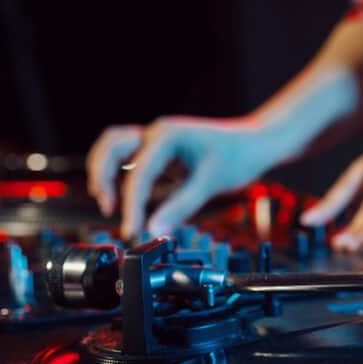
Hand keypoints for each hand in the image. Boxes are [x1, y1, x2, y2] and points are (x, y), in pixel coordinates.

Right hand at [87, 116, 274, 237]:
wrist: (259, 142)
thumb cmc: (240, 156)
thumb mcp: (211, 183)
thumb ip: (181, 207)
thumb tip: (154, 231)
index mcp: (167, 135)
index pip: (138, 174)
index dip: (132, 206)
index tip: (132, 231)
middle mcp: (157, 132)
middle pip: (111, 146)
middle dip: (103, 177)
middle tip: (109, 208)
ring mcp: (158, 138)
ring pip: (115, 148)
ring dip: (106, 172)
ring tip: (109, 202)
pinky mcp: (163, 150)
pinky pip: (131, 157)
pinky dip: (122, 174)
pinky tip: (130, 197)